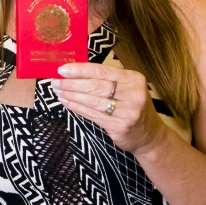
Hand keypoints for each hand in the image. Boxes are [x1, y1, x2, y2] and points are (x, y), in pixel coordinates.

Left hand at [52, 63, 167, 154]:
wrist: (150, 135)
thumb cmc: (132, 105)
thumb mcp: (126, 87)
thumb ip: (105, 78)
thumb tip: (73, 70)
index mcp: (134, 79)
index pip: (102, 71)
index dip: (80, 70)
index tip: (62, 69)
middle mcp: (133, 94)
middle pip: (96, 86)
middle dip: (72, 83)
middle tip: (56, 81)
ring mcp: (128, 112)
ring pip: (92, 101)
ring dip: (71, 95)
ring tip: (58, 91)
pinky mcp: (119, 127)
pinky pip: (92, 115)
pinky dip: (76, 108)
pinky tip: (66, 102)